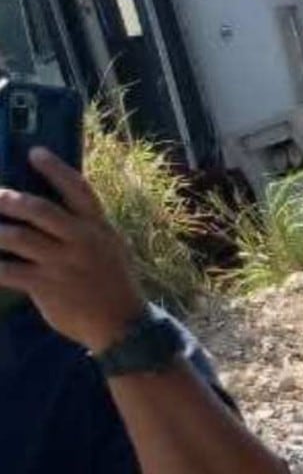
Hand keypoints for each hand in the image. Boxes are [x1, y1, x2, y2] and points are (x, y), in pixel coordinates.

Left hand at [0, 148, 146, 352]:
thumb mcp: (109, 246)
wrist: (120, 322)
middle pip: (40, 210)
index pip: (78, 189)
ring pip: (19, 238)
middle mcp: (80, 240)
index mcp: (98, 226)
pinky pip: (8, 271)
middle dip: (11, 199)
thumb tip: (55, 208)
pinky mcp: (45, 286)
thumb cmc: (112, 280)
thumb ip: (86, 227)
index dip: (56, 169)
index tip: (35, 152)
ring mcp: (61, 263)